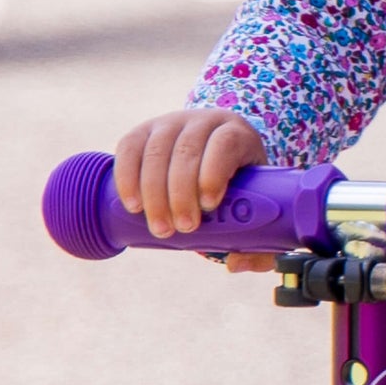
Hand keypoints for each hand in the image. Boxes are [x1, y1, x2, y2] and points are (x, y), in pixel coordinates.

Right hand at [113, 108, 274, 272]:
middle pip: (188, 150)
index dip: (214, 171)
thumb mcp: (256, 205)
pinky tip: (132, 205)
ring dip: (154, 193)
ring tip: (161, 227)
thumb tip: (234, 263)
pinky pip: (130, 147)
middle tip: (184, 228)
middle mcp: (204, 121)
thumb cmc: (237, 186)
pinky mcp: (144, 131)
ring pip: (158, 150)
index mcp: (237, 133)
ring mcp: (171, 122)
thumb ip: (258, 243)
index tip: (210, 205)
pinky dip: (127, 176)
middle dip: (181, 193)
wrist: (211, 154)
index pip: (225, 142)